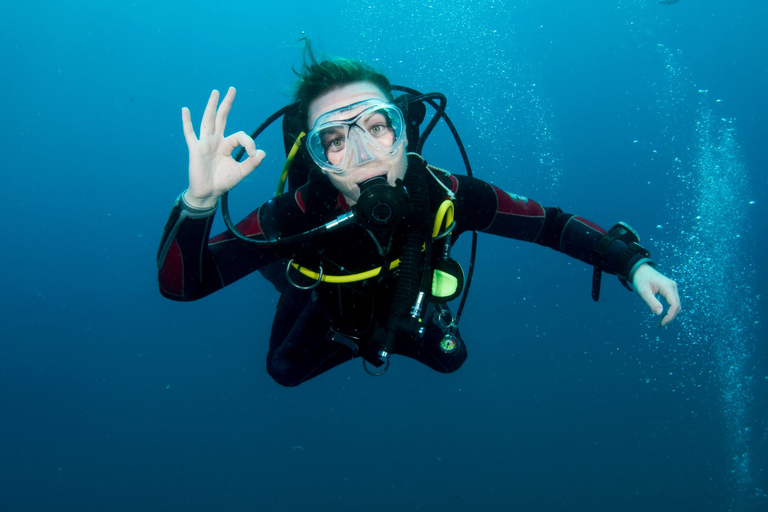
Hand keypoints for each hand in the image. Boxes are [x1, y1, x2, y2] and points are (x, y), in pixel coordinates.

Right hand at [181, 87, 265, 207]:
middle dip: (227, 104)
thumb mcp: (241, 172)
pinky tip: (185, 110)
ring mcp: (205, 144)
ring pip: (208, 121)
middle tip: (232, 89)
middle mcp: (216, 141)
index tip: (254, 154)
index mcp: (227, 145)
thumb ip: (252, 163)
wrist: (208, 193)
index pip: (240, 136)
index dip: (249, 143)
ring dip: (212, 106)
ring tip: (215, 92)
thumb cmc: (223, 182)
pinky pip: (190, 134)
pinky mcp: (196, 150)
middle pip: (222, 118)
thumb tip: (262, 153)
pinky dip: (187, 122)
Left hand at [632, 263, 680, 326]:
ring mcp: (672, 288)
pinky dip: (670, 310)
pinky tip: (662, 315)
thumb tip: (659, 314)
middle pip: (677, 306)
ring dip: (670, 314)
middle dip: (670, 317)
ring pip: (676, 305)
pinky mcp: (670, 289)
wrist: (639, 270)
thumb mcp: (643, 292)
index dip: (670, 316)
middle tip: (660, 326)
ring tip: (661, 323)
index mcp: (668, 287)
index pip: (674, 305)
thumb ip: (652, 302)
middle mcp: (673, 287)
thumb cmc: (640, 280)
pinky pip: (673, 302)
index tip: (662, 323)